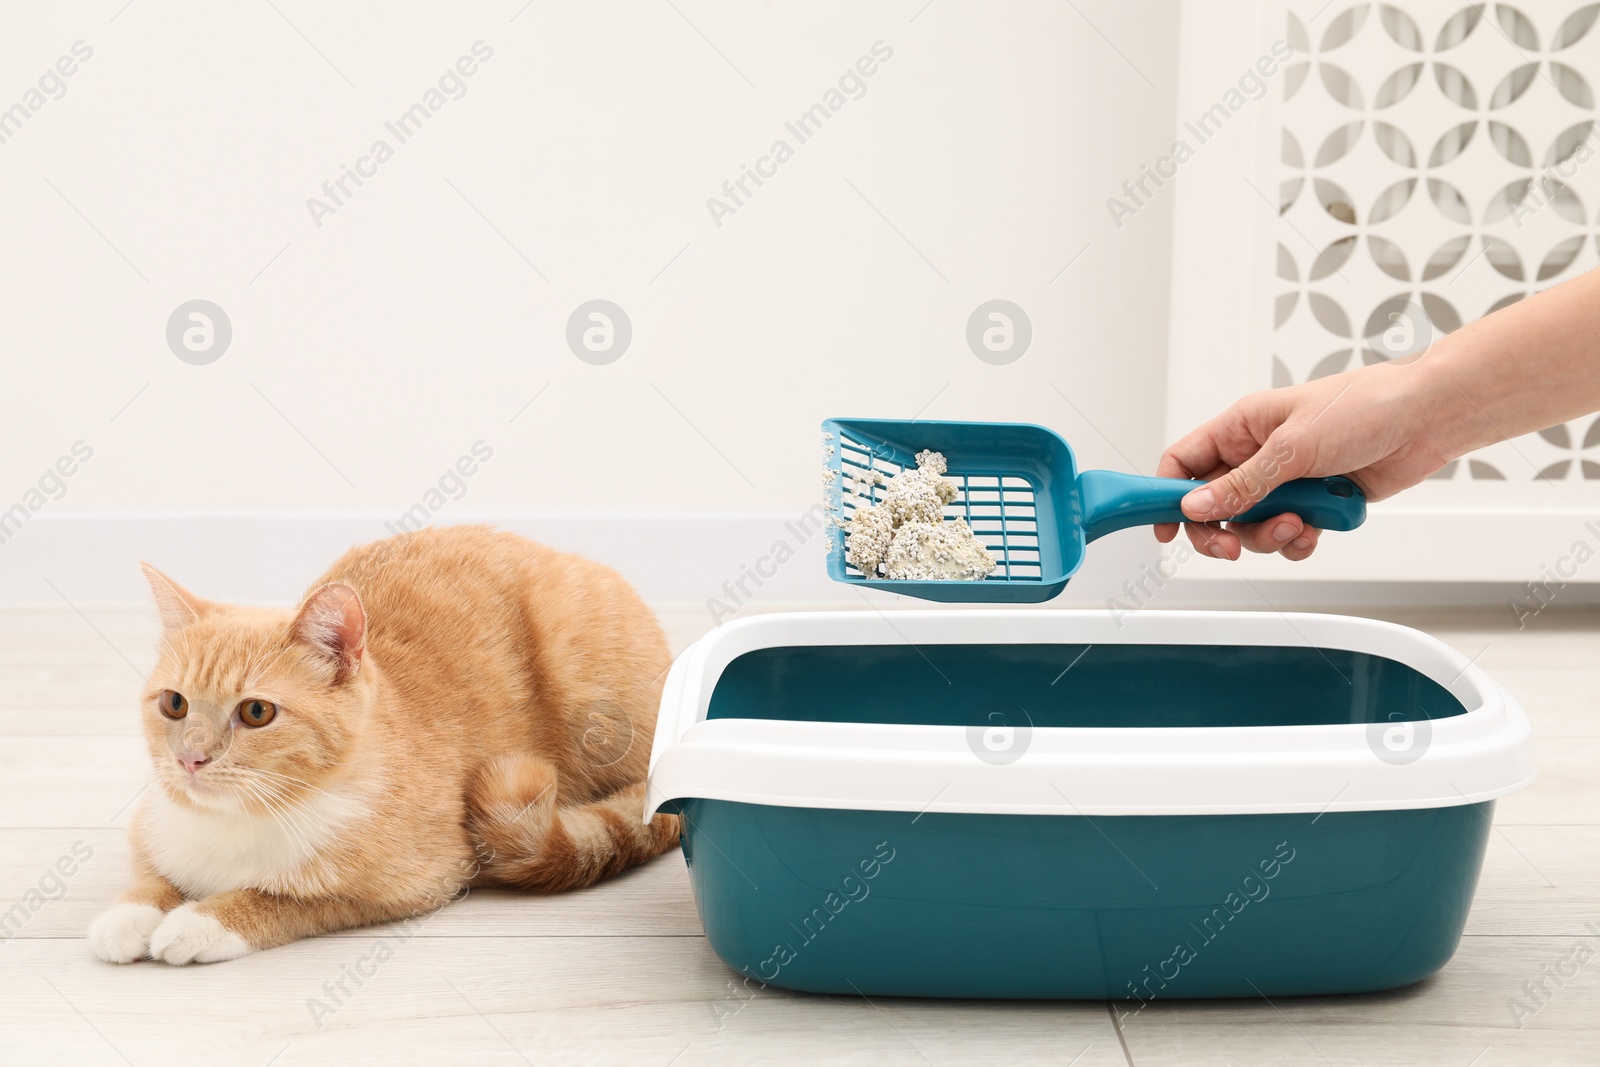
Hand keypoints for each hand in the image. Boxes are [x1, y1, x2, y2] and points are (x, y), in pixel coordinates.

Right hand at [1155, 363, 1448, 560]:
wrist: (1425, 419)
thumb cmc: (1365, 406)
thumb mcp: (1292, 447)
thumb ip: (1241, 483)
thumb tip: (1195, 506)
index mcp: (1242, 427)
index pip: (1184, 462)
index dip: (1165, 495)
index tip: (1165, 528)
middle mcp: (1258, 455)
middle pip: (1213, 506)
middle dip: (1220, 531)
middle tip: (1230, 547)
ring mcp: (1286, 482)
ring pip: (1251, 527)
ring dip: (1269, 535)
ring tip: (1297, 523)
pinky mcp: (1314, 503)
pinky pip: (1288, 536)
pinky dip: (1299, 540)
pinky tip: (1318, 526)